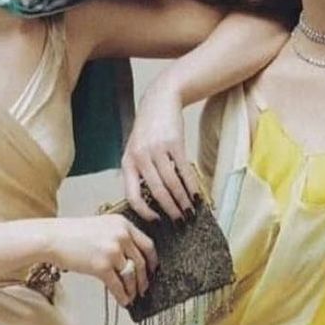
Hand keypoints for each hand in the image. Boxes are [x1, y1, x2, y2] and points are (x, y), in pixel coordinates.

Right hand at [45, 214, 156, 305]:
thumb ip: (119, 237)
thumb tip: (132, 259)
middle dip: (145, 278)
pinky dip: (123, 295)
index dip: (152, 260)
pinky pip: (118, 285)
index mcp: (123, 224)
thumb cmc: (72, 233)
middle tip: (145, 287)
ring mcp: (112, 251)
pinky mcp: (102, 266)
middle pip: (142, 262)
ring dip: (134, 289)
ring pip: (132, 275)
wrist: (52, 238)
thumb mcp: (102, 226)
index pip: (148, 244)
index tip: (153, 269)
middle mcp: (121, 236)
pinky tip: (124, 300)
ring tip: (134, 296)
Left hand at [122, 76, 201, 221]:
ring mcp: (157, 149)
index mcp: (128, 162)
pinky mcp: (174, 143)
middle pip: (157, 192)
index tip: (157, 222)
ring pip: (172, 183)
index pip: (132, 195)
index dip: (144, 212)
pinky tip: (196, 195)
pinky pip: (184, 170)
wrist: (159, 101)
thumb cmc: (148, 130)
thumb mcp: (135, 150)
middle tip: (180, 222)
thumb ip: (139, 173)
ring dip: (183, 200)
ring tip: (190, 211)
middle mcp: (140, 157)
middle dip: (170, 210)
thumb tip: (150, 203)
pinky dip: (192, 185)